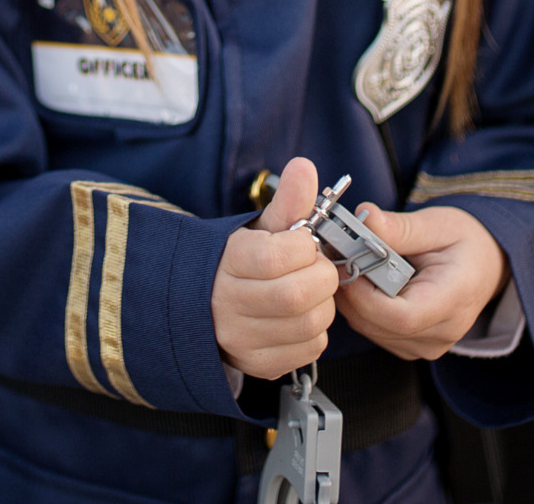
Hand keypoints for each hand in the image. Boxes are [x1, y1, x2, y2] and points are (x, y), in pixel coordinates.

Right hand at [211, 158, 339, 380]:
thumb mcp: (262, 226)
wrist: (210, 302)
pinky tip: (303, 315)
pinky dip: (317, 330)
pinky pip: (309, 349)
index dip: (303, 248)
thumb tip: (304, 168)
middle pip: (296, 296)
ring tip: (312, 290)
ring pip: (308, 325)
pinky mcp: (259, 365)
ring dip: (324, 304)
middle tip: (317, 267)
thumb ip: (288, 200)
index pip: (276, 257)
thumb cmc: (244, 260)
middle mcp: (227, 305)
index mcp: (226, 261)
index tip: (303, 242)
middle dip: (321, 276)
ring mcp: (241, 340)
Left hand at [335, 204, 509, 361]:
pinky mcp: (414, 345)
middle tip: (336, 255)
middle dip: (351, 291)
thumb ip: (401, 227)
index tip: (344, 265)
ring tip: (350, 263)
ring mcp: (428, 344)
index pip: (402, 317)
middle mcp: (443, 332)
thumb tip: (366, 216)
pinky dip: (361, 307)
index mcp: (454, 299)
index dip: (365, 296)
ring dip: (352, 299)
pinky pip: (375, 332)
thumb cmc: (465, 243)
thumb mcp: (438, 224)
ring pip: (371, 330)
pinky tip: (363, 280)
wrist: (485, 265)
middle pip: (380, 325)